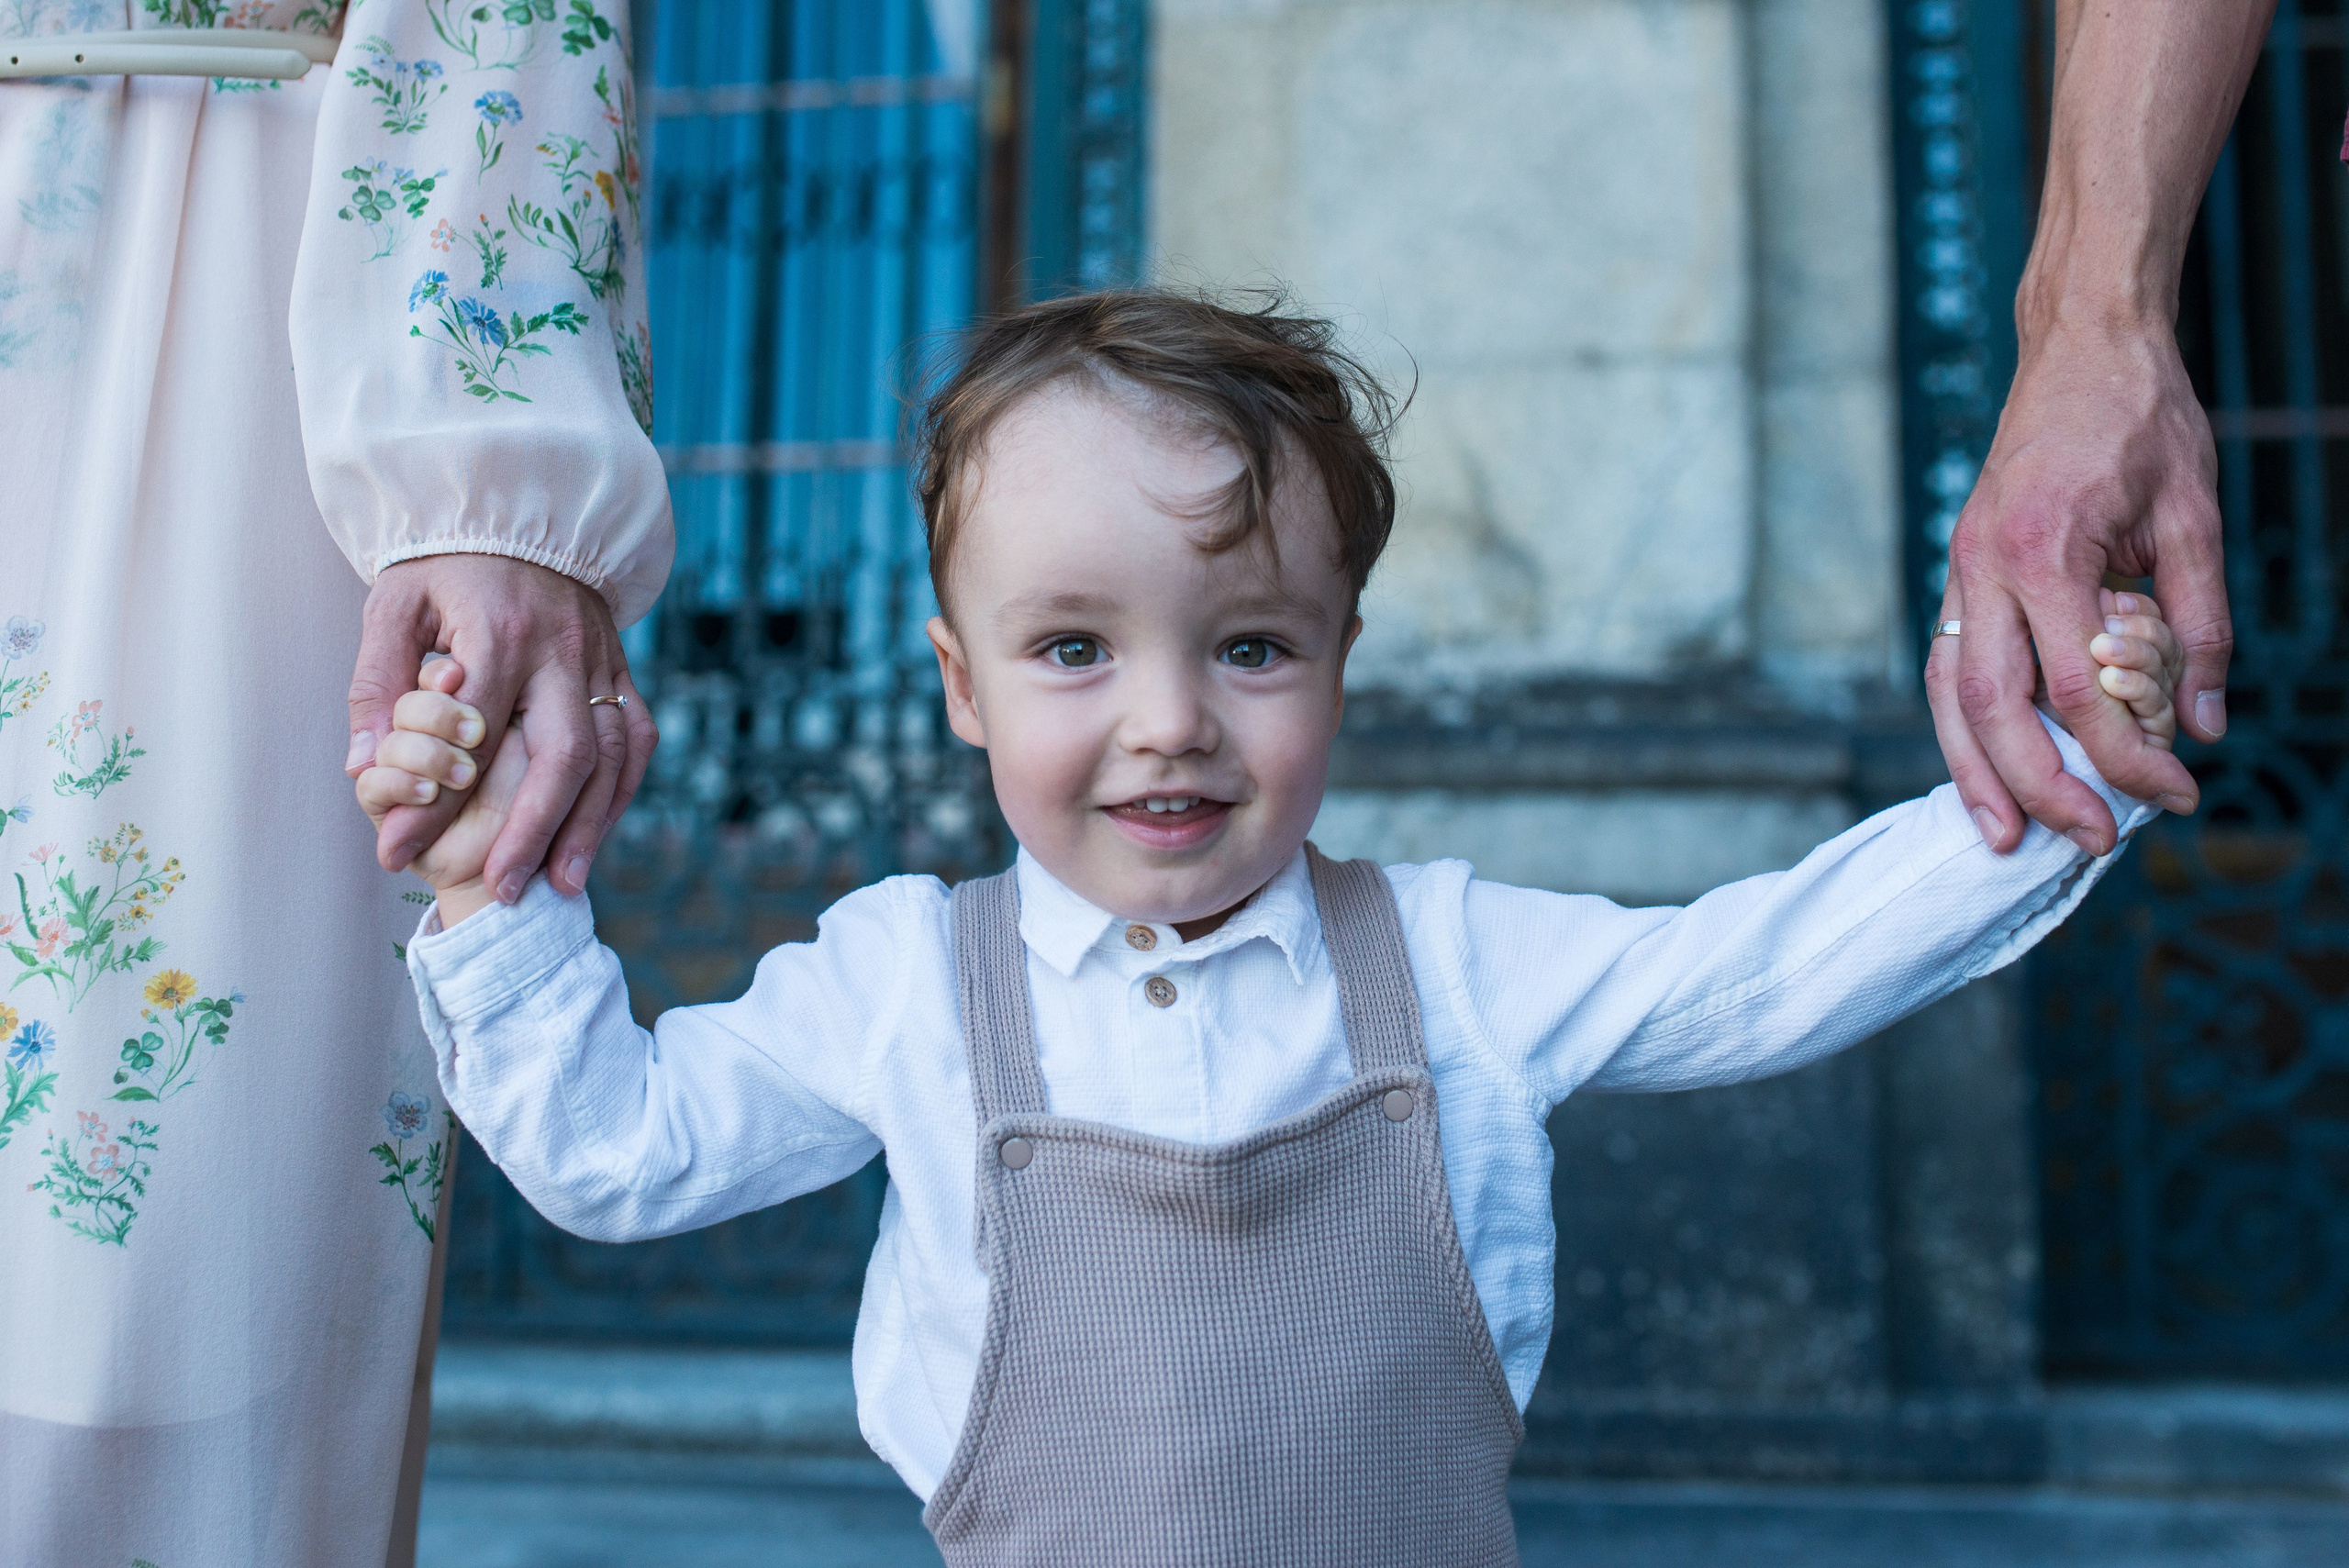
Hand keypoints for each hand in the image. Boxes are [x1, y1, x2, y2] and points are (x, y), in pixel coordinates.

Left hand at [347, 554, 656, 902]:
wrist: (520, 507)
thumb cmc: (445, 560)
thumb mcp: (393, 605)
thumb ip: (379, 684)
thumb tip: (365, 766)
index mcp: (501, 633)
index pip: (468, 738)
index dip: (432, 802)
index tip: (394, 852)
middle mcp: (562, 651)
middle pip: (562, 757)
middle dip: (532, 832)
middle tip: (501, 889)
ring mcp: (601, 659)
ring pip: (612, 756)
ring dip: (589, 826)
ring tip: (560, 884)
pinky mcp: (620, 666)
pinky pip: (637, 737)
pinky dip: (621, 790)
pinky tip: (595, 832)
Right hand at [1931, 321, 2224, 855]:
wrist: (2080, 344)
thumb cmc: (2141, 419)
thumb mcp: (2196, 517)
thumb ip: (2201, 625)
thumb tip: (2204, 726)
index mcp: (2046, 550)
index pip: (2077, 686)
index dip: (2126, 753)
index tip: (2176, 793)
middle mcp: (1984, 566)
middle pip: (1995, 708)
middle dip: (2039, 787)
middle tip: (2090, 843)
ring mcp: (1960, 569)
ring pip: (1951, 695)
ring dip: (1974, 773)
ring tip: (2004, 837)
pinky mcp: (1959, 572)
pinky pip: (1949, 666)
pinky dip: (1963, 726)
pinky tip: (1986, 769)